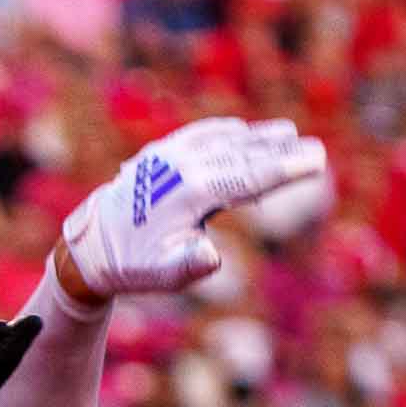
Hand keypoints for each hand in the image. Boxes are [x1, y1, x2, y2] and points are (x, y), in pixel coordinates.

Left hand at [61, 117, 325, 299]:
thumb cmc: (132, 264)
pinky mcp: (155, 155)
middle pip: (241, 155)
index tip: (316, 161)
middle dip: (279, 152)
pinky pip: (196, 136)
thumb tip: (211, 256)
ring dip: (255, 138)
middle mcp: (180, 166)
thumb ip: (188, 266)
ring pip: (221, 141)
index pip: (249, 177)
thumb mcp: (160, 275)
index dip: (284, 169)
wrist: (89, 248)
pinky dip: (222, 133)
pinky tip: (239, 132)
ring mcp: (167, 156)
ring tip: (288, 133)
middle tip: (315, 150)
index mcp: (190, 192)